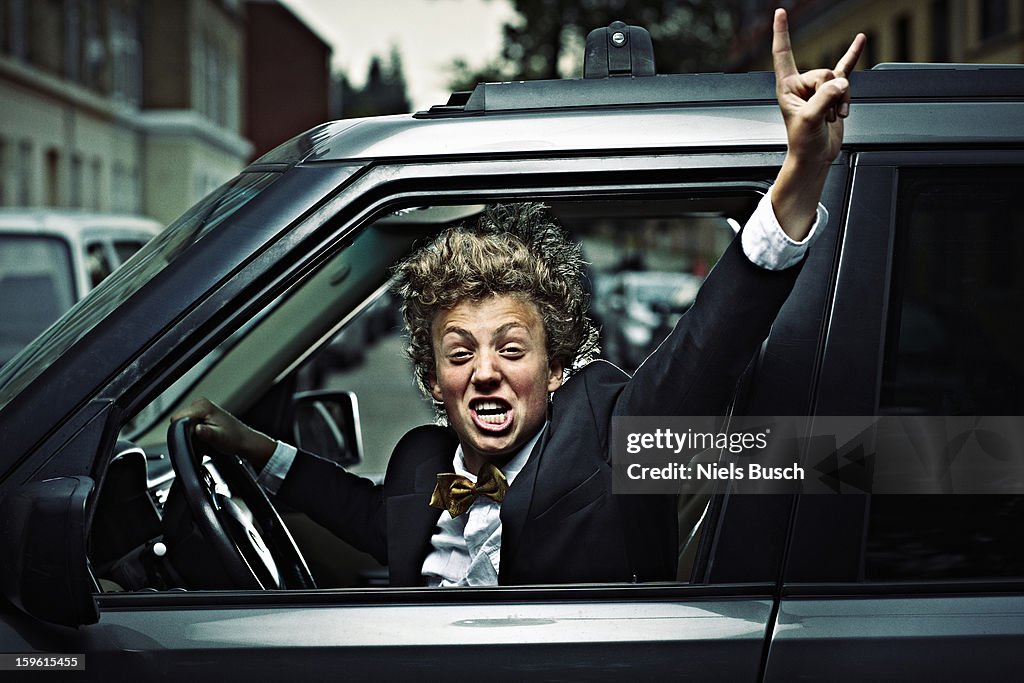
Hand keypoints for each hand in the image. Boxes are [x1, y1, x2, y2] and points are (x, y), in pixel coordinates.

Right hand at [169, 397, 276, 467]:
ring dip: (191, 433)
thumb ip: (206, 434)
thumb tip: (197, 429)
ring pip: (183, 423)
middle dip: (187, 432)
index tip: (196, 437)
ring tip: (206, 437)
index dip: (183, 431)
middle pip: (179, 421)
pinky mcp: (200, 413)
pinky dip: (194, 431)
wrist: (243, 439)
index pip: (177, 418)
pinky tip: (205, 435)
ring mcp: (200, 407)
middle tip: (203, 439)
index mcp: (202, 405)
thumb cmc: (233, 438)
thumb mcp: (218, 438)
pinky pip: (188, 424)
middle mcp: (200, 402)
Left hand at [773, 8, 865, 165]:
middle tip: (824, 115)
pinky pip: (846, 69)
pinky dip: (853, 55)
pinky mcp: (834, 93)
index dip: (781, 33)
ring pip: (838, 79)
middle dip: (830, 94)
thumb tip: (841, 84)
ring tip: (833, 117)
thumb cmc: (802, 142)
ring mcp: (819, 88)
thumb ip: (824, 98)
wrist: (815, 156)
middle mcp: (802, 84)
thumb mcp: (810, 120)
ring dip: (841, 100)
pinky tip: (860, 41)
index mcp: (787, 87)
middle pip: (824, 72)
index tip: (780, 13)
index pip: (783, 54)